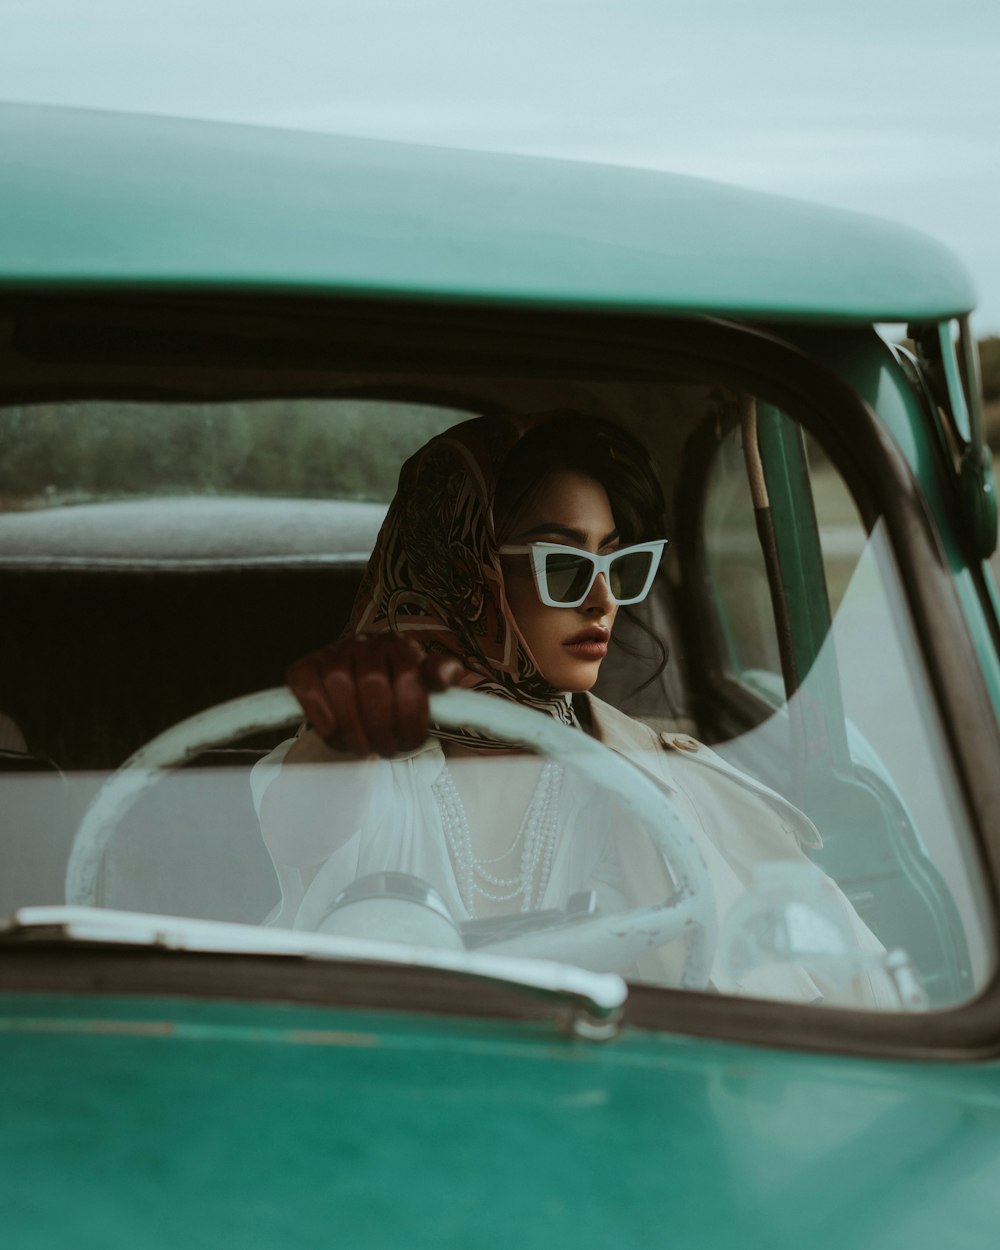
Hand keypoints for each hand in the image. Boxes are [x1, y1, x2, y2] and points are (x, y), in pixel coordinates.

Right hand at [286, 635, 463, 757]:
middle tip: (386, 750)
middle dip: (381, 726)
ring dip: (352, 726)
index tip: (412, 740)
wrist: (359, 699)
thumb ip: (440, 678)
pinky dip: (319, 711)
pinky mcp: (305, 666)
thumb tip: (451, 672)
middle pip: (372, 683)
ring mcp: (333, 652)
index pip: (407, 676)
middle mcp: (365, 643)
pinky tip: (332, 731)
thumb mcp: (423, 688)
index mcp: (398, 646)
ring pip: (338, 683)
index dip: (410, 714)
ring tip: (363, 748)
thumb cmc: (396, 696)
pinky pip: (306, 685)